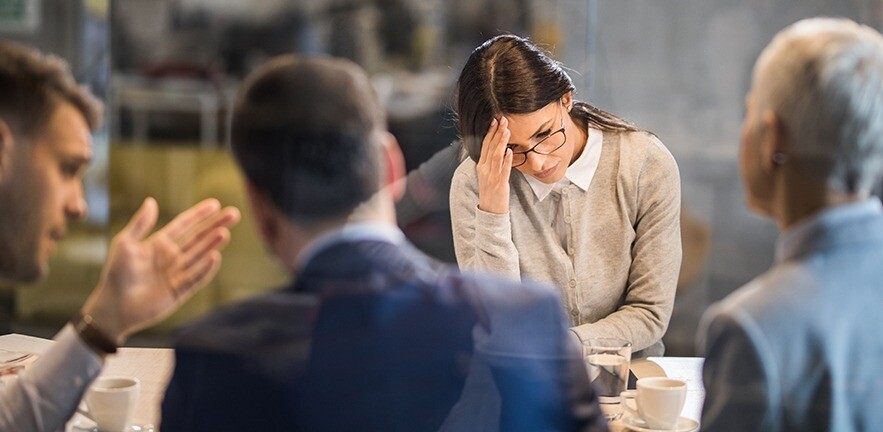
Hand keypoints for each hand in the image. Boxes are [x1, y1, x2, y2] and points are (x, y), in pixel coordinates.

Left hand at [81, 197, 240, 343]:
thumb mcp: (125, 244)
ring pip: (200, 255)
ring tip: (225, 233)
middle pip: (199, 238)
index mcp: (160, 244)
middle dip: (215, 225)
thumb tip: (152, 201)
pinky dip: (206, 268)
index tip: (215, 204)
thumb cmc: (116, 274)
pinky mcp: (181, 290)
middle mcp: (173, 257)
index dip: (199, 214)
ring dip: (212, 244)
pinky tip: (215, 256)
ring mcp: (178, 273)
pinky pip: (197, 277)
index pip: (184, 225)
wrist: (113, 307)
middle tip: (234, 213)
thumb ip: (140, 224)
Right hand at [476, 116, 512, 214]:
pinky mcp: (499, 184)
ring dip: (501, 142)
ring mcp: (491, 176)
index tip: (495, 121)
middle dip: (497, 133)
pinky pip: (504, 170)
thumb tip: (499, 149)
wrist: (490, 211)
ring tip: (507, 131)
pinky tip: (510, 151)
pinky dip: (507, 160)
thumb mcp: (487, 175)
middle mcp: (484, 169)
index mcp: (481, 166)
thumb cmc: (491, 193)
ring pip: (496, 156)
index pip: (485, 145)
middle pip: (490, 147)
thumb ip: (491, 163)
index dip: (490, 132)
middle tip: (503, 120)